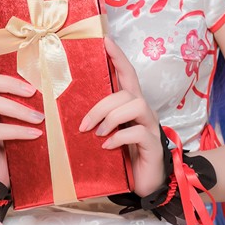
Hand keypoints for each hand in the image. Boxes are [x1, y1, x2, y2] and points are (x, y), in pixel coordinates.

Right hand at [0, 26, 43, 188]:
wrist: (6, 181)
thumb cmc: (19, 147)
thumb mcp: (26, 121)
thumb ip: (31, 103)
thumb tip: (56, 83)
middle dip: (9, 82)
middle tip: (32, 91)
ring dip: (18, 107)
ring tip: (39, 118)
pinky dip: (18, 131)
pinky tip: (35, 136)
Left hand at [79, 36, 165, 197]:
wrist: (144, 183)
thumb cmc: (123, 156)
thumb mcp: (108, 134)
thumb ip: (99, 120)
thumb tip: (72, 113)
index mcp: (131, 105)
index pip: (127, 74)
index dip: (118, 57)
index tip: (105, 41)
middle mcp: (144, 112)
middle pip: (126, 93)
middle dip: (101, 106)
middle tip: (84, 125)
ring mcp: (151, 127)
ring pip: (135, 105)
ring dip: (111, 118)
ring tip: (98, 134)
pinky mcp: (153, 144)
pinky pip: (138, 132)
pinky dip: (119, 137)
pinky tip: (107, 146)